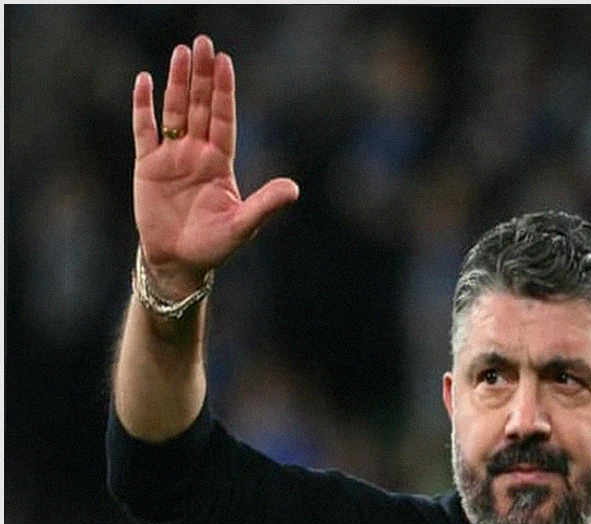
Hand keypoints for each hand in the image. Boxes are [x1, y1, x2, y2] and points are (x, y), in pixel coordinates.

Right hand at [132, 35, 298, 299]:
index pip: (224, 118)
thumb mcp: (243, 224)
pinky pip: (144, 130)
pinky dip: (143, 106)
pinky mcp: (148, 166)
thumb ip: (265, 205)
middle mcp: (197, 153)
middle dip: (202, 75)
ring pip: (174, 111)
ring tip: (180, 53)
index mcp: (221, 162)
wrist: (180, 262)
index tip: (225, 61)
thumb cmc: (214, 246)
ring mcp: (172, 157)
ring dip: (177, 82)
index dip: (224, 90)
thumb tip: (294, 189)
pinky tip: (144, 80)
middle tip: (202, 42)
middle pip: (201, 106)